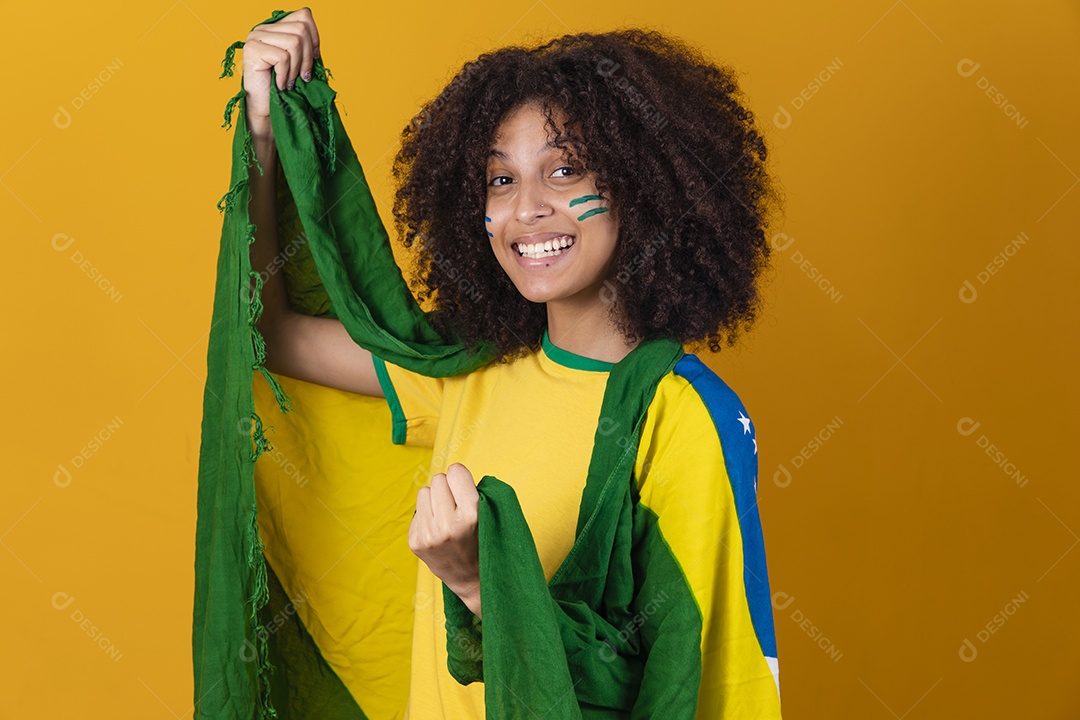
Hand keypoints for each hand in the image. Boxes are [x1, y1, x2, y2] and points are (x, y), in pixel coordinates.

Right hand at [242, 8, 321, 129]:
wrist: (266, 109)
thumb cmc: (283, 87)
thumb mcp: (299, 63)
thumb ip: (306, 47)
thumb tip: (317, 44)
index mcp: (275, 28)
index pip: (303, 16)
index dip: (315, 38)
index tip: (315, 58)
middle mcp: (263, 29)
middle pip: (301, 29)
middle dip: (308, 57)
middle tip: (303, 76)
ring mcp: (255, 37)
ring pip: (294, 42)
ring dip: (297, 67)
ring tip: (290, 81)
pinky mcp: (252, 50)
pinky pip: (283, 57)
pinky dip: (286, 75)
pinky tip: (280, 84)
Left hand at [409, 462, 481, 617]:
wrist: (473, 579)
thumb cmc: (483, 540)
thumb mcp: (489, 514)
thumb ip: (470, 490)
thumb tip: (450, 471)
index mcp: (471, 515)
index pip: (455, 472)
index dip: (461, 478)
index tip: (465, 489)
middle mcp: (447, 525)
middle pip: (438, 480)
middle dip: (447, 489)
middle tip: (456, 506)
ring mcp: (429, 536)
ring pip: (424, 492)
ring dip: (435, 500)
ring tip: (446, 517)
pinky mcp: (415, 543)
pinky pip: (416, 511)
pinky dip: (427, 516)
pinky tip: (437, 530)